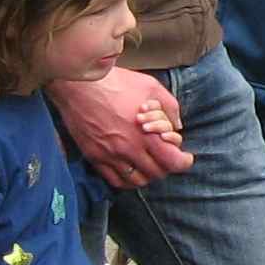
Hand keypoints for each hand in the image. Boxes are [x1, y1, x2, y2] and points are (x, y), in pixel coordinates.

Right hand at [52, 69, 191, 188]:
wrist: (79, 85)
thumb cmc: (116, 83)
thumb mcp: (152, 87)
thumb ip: (170, 108)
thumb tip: (177, 126)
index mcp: (146, 134)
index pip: (173, 162)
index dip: (183, 162)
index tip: (185, 157)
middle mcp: (129, 149)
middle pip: (157, 173)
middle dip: (166, 166)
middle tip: (165, 157)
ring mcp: (110, 156)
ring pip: (136, 181)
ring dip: (147, 175)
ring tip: (148, 164)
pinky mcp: (94, 157)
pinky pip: (115, 180)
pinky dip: (126, 179)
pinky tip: (130, 169)